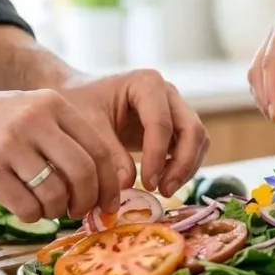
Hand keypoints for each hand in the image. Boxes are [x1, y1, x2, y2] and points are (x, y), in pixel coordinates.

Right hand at [0, 88, 125, 222]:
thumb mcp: (32, 111)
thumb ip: (65, 139)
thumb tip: (101, 186)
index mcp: (53, 105)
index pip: (98, 150)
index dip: (109, 184)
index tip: (108, 203)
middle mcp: (34, 121)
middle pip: (83, 173)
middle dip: (87, 201)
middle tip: (79, 212)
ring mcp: (9, 146)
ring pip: (55, 194)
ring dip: (56, 211)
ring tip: (47, 207)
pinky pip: (27, 207)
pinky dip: (33, 216)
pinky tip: (26, 208)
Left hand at [60, 70, 208, 197]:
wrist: (77, 96)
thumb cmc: (80, 103)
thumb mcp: (88, 126)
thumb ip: (108, 154)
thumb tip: (128, 185)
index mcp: (146, 83)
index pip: (162, 122)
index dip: (157, 156)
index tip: (147, 184)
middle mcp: (168, 93)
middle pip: (192, 129)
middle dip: (183, 163)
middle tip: (163, 191)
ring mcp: (174, 109)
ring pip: (197, 140)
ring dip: (187, 168)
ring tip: (164, 191)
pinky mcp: (174, 126)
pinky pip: (190, 148)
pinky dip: (183, 167)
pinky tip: (162, 183)